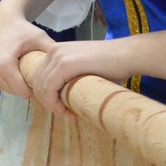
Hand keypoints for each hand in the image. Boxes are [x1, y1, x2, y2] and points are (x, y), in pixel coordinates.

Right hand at [0, 0, 56, 103]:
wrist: (2, 23)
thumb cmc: (22, 30)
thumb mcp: (39, 38)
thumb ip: (51, 51)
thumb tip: (68, 67)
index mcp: (4, 65)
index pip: (24, 92)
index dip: (40, 90)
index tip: (51, 83)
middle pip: (20, 93)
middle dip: (33, 88)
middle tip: (45, 76)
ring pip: (15, 92)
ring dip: (26, 86)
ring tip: (35, 73)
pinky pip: (9, 88)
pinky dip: (18, 84)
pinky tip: (26, 72)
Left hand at [19, 40, 137, 117]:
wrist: (128, 54)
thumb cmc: (111, 65)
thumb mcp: (82, 70)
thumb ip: (69, 79)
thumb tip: (60, 99)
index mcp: (56, 50)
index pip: (39, 76)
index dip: (46, 96)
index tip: (62, 108)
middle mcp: (53, 51)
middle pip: (37, 82)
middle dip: (47, 102)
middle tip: (64, 114)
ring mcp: (58, 56)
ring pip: (41, 87)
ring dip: (52, 105)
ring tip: (68, 114)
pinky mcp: (65, 64)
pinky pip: (49, 88)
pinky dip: (55, 103)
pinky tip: (67, 111)